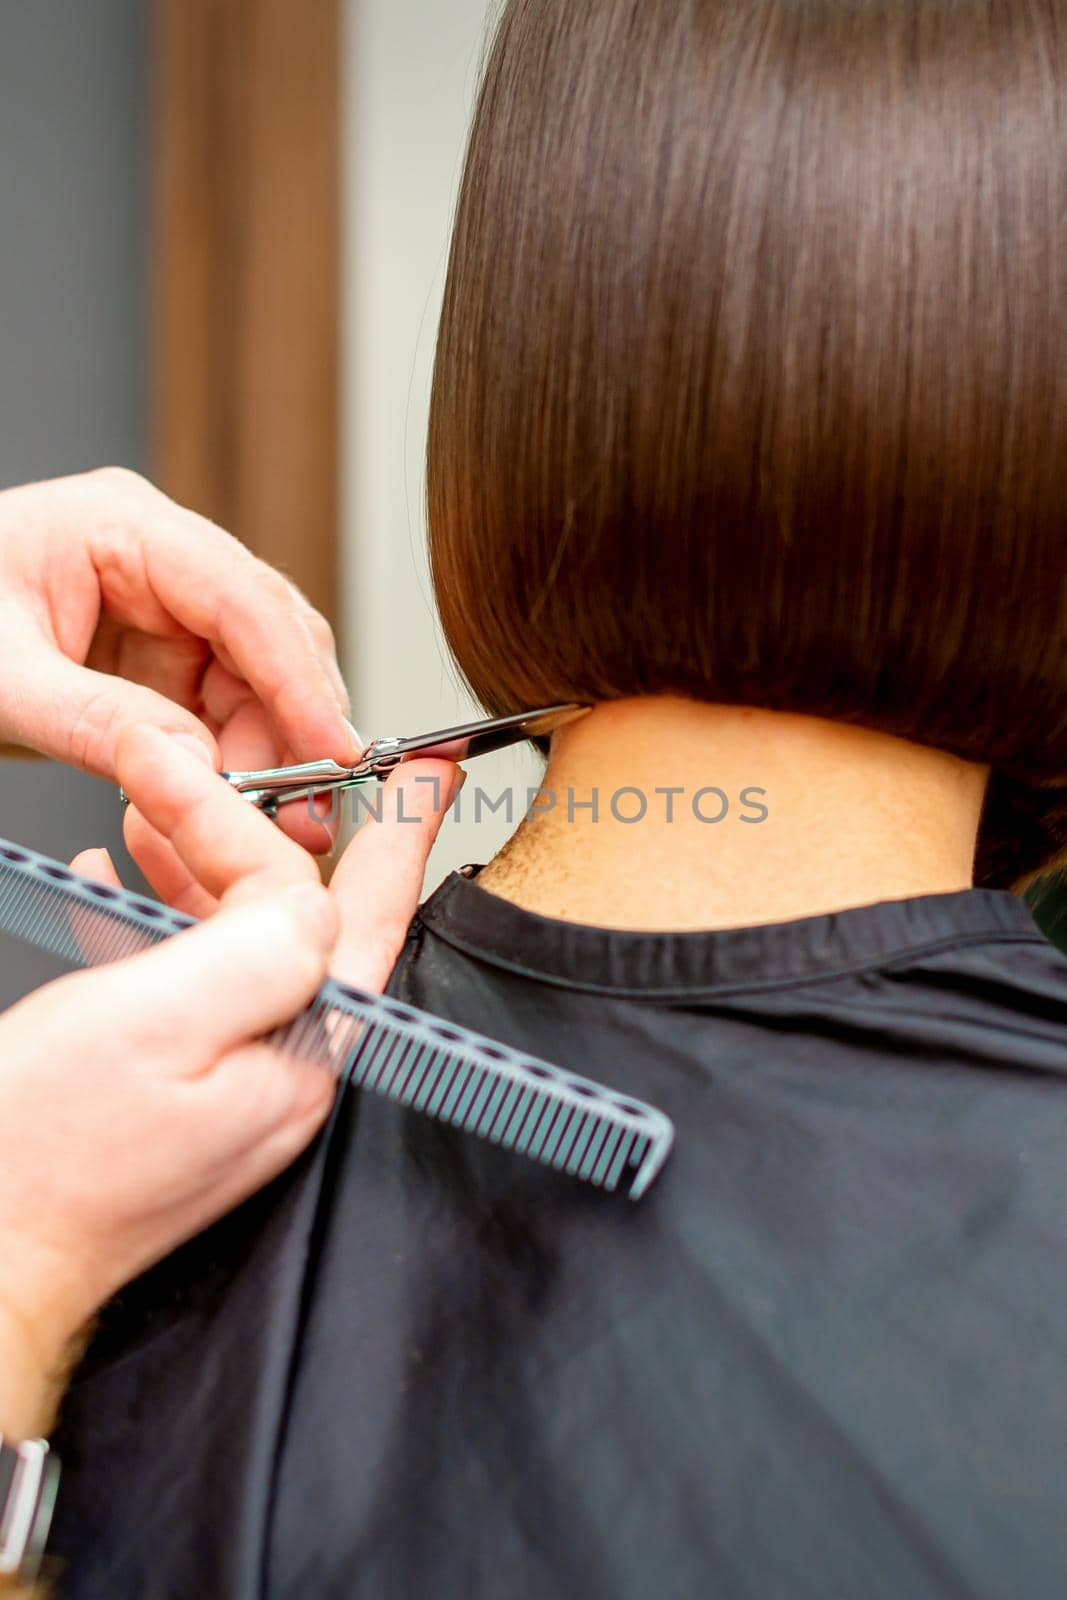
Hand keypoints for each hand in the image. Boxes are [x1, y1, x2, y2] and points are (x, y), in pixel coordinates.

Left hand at [0, 467, 360, 863]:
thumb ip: (94, 719)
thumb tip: (198, 760)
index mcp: (123, 525)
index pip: (241, 598)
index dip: (298, 679)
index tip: (333, 752)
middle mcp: (162, 560)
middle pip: (270, 639)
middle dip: (297, 728)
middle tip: (307, 813)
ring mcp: (167, 609)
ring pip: (259, 682)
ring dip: (273, 754)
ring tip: (273, 822)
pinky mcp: (161, 658)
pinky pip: (224, 710)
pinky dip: (237, 762)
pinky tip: (232, 804)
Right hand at [0, 726, 460, 1439]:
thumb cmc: (42, 1157)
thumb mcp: (158, 1019)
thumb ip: (260, 948)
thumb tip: (310, 895)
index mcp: (303, 1050)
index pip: (372, 913)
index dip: (401, 828)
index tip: (428, 766)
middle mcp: (283, 1068)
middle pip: (297, 914)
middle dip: (247, 826)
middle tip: (199, 768)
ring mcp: (232, 1082)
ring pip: (237, 937)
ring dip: (194, 864)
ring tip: (147, 810)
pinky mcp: (179, 1088)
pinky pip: (186, 978)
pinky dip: (154, 918)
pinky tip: (113, 884)